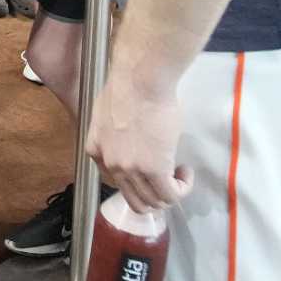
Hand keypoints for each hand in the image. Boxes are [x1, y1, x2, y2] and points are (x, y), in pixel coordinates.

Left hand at [85, 75, 192, 213]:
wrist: (141, 79)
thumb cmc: (129, 85)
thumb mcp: (107, 112)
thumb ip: (113, 133)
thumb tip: (129, 136)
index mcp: (96, 149)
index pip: (113, 181)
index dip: (135, 180)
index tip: (149, 170)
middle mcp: (111, 164)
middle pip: (133, 198)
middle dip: (153, 195)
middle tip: (167, 180)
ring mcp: (131, 169)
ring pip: (152, 202)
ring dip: (169, 192)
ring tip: (179, 172)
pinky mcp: (154, 169)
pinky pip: (170, 194)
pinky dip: (182, 188)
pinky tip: (185, 172)